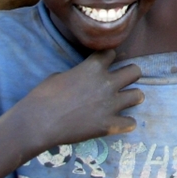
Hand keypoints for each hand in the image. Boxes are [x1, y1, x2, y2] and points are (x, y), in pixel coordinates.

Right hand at [14, 50, 143, 149]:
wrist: (37, 123)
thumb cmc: (42, 96)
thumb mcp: (60, 75)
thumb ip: (79, 74)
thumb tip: (83, 77)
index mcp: (93, 67)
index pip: (113, 53)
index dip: (108, 58)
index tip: (105, 64)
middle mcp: (107, 83)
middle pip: (135, 71)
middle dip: (129, 75)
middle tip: (121, 82)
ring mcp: (110, 104)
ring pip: (139, 95)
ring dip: (132, 98)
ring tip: (124, 102)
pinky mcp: (108, 124)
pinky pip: (131, 123)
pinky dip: (126, 123)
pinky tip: (118, 123)